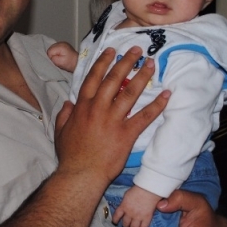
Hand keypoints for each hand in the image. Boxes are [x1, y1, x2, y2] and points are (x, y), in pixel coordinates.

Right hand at [47, 41, 79, 71]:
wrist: (78, 62)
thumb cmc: (70, 63)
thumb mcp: (60, 62)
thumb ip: (53, 58)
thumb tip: (49, 56)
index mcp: (60, 46)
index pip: (49, 51)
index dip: (51, 58)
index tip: (57, 61)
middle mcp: (61, 42)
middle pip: (50, 49)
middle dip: (52, 55)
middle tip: (58, 60)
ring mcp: (62, 43)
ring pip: (52, 49)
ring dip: (54, 54)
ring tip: (60, 58)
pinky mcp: (63, 45)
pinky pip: (55, 49)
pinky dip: (56, 53)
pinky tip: (61, 56)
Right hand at [54, 47, 167, 188]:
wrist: (80, 175)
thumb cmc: (70, 156)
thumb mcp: (60, 132)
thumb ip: (64, 115)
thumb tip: (68, 103)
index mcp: (82, 107)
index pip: (93, 78)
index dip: (102, 63)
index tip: (111, 52)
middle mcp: (98, 109)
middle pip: (113, 79)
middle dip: (126, 62)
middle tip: (137, 50)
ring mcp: (113, 120)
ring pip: (130, 92)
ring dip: (142, 76)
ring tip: (151, 64)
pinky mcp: (126, 134)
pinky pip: (144, 116)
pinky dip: (157, 105)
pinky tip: (166, 95)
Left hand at [112, 186, 159, 226]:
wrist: (148, 189)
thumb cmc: (138, 189)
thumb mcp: (127, 195)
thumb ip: (125, 202)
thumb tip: (124, 206)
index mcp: (123, 207)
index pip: (116, 217)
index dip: (115, 220)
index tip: (115, 222)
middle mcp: (129, 213)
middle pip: (125, 224)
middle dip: (125, 225)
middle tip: (127, 224)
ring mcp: (138, 217)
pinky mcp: (146, 218)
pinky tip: (142, 226)